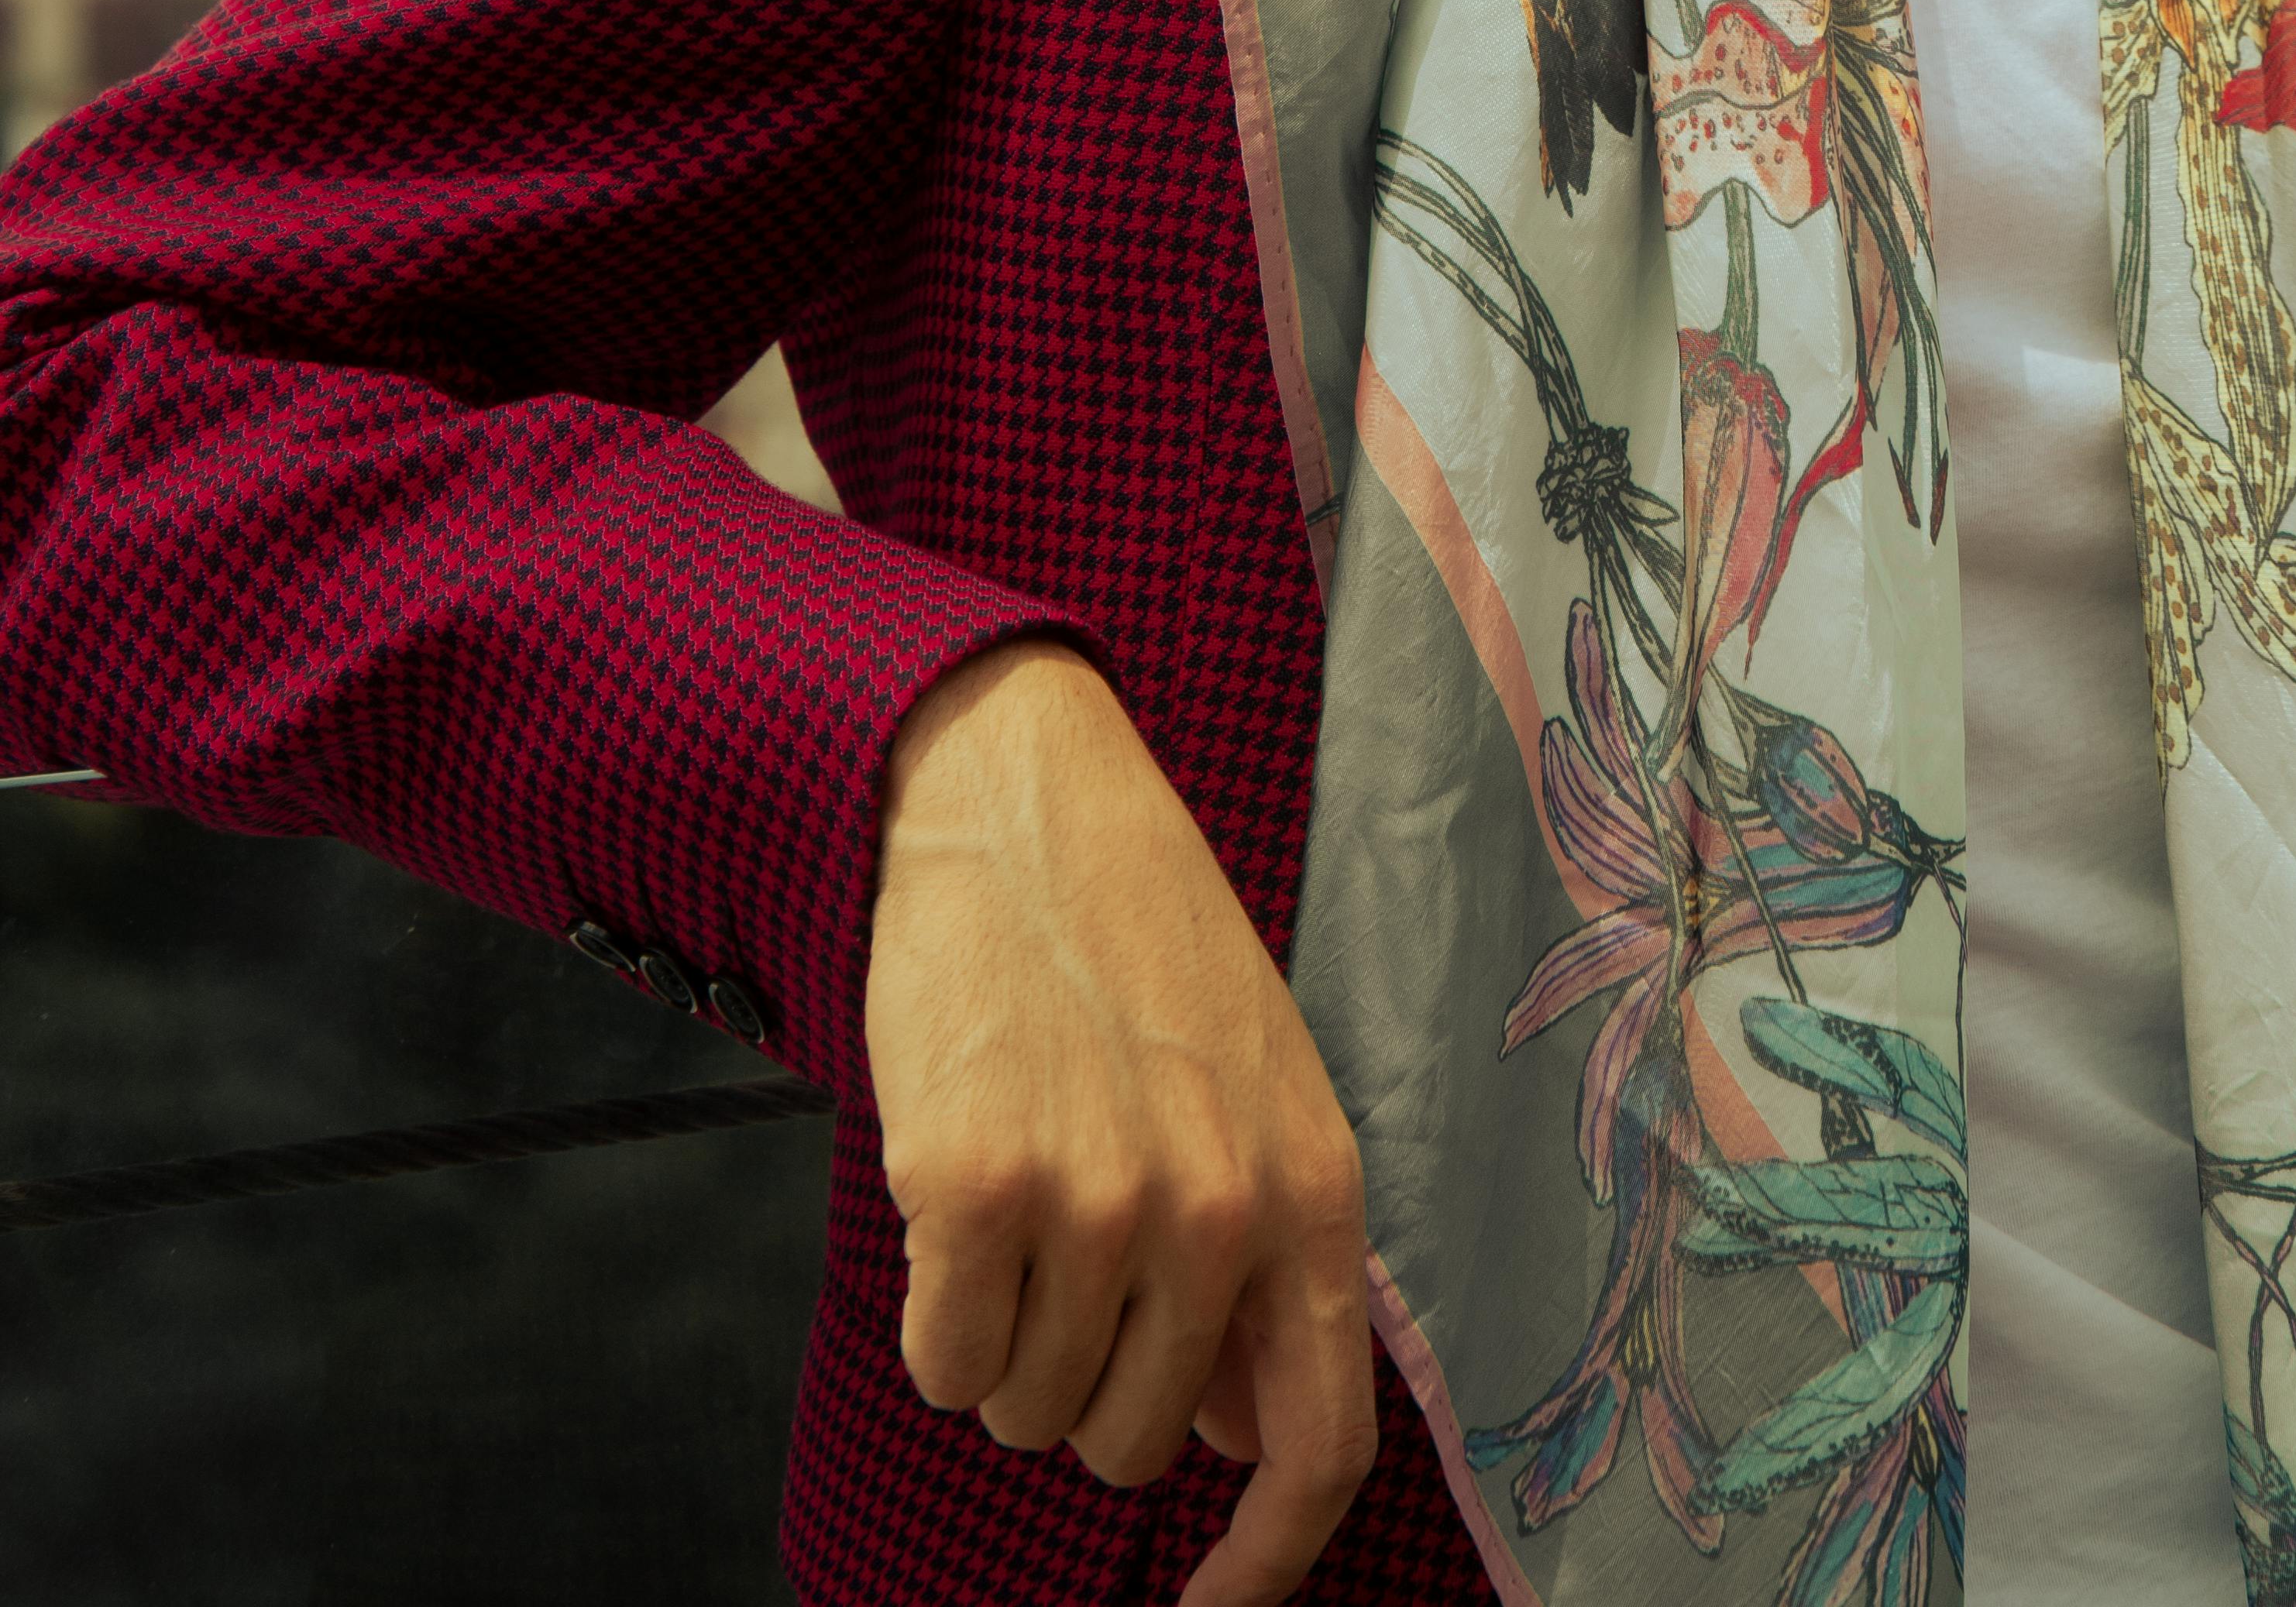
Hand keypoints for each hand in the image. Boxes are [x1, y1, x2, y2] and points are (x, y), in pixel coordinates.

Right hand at [865, 639, 1375, 1606]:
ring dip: (1003, 1339)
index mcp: (1308, 1190)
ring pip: (1024, 1412)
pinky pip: (941, 1361)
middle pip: (1131, 1445)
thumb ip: (1271, 1264)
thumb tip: (1255, 1438)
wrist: (1020, 806)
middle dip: (1084, 1380)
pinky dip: (933, 1312)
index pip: (1320, 1446)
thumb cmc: (1137, 949)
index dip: (1266, 1563)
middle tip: (1065, 1246)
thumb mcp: (1256, 1092)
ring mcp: (1096, 1200)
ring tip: (1016, 1195)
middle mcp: (1216, 1209)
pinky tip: (951, 1192)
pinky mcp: (973, 1187)